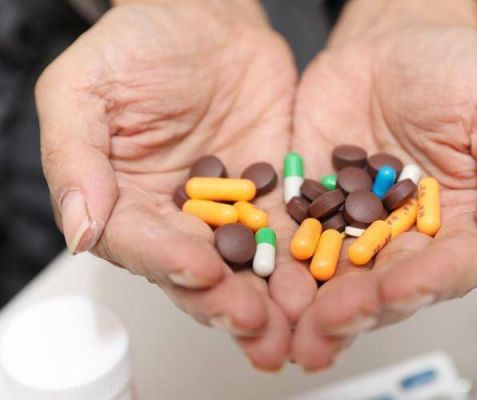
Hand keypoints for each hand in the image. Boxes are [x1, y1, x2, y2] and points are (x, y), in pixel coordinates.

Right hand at [36, 0, 297, 370]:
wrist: (205, 17)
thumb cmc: (138, 44)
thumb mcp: (84, 89)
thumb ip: (73, 158)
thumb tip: (79, 231)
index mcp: (124, 203)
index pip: (142, 246)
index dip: (169, 263)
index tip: (201, 273)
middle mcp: (177, 217)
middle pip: (198, 269)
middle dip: (226, 300)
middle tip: (255, 324)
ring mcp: (228, 210)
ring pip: (248, 263)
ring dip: (270, 296)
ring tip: (294, 321)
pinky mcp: (271, 194)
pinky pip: (289, 228)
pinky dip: (304, 255)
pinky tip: (323, 277)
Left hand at [284, 0, 476, 369]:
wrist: (391, 43)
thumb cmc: (455, 71)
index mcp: (461, 227)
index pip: (448, 269)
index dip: (425, 284)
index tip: (399, 290)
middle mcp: (406, 239)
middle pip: (385, 286)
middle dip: (356, 308)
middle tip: (329, 324)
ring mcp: (355, 227)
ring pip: (335, 275)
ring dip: (311, 303)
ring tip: (289, 322)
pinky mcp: (314, 208)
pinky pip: (295, 237)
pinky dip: (279, 260)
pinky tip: (263, 278)